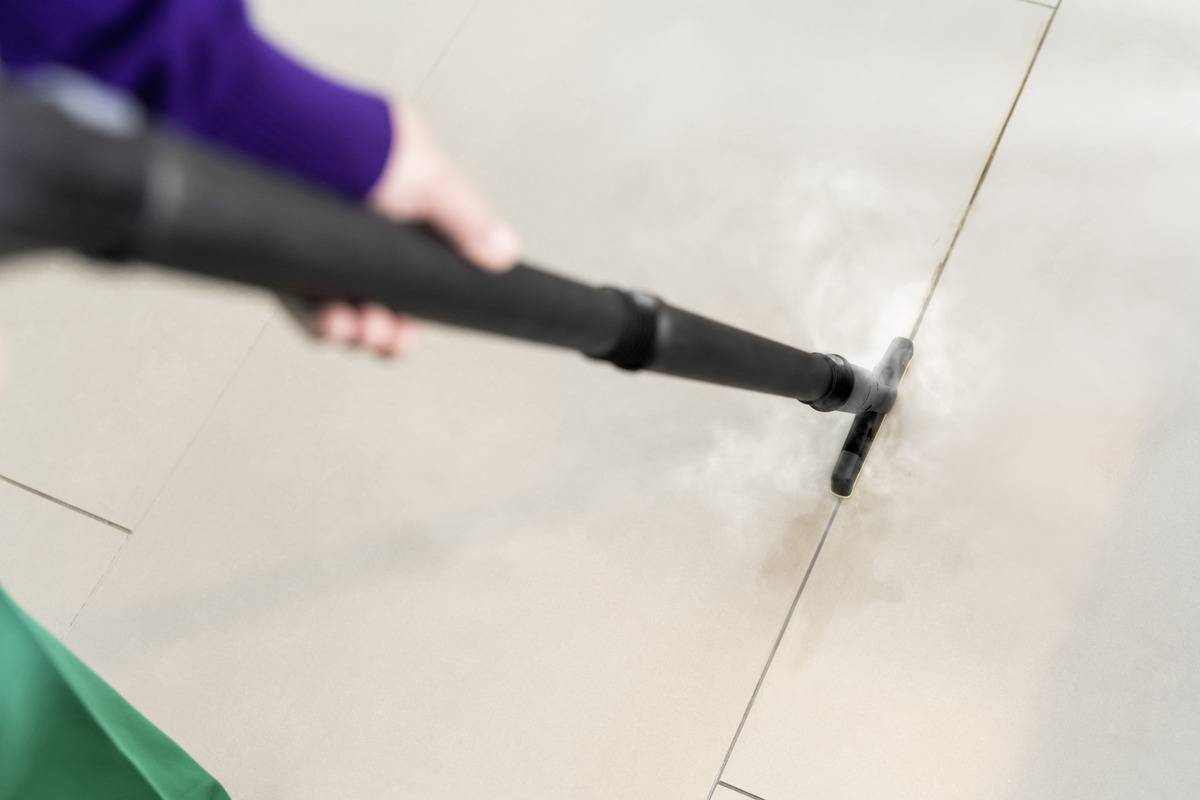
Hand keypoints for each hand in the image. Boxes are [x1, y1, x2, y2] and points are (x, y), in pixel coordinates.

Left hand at [311, 103, 520, 356]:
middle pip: (381, 295)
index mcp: (397, 204)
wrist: (288, 138)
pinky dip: (319, 321)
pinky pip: (301, 303)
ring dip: (358, 330)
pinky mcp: (280, 259)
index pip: (421, 265)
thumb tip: (505, 252)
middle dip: (391, 328)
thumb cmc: (357, 141)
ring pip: (343, 306)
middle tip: (394, 337)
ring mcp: (319, 243)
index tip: (423, 325)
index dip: (426, 302)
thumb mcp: (433, 179)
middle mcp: (357, 225)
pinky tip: (333, 323)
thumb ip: (470, 220)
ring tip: (362, 330)